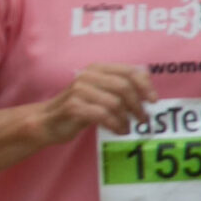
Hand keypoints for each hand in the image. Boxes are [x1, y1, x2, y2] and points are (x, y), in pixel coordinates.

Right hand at [38, 63, 155, 143]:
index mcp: (97, 68)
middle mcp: (87, 75)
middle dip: (138, 106)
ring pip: (115, 103)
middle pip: (124, 87)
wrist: (46, 122)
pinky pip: (103, 116)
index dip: (146, 86)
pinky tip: (118, 131)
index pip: (129, 71)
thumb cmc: (78, 108)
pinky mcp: (73, 106)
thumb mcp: (99, 94)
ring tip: (128, 128)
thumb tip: (149, 91)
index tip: (154, 101)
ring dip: (126, 119)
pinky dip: (116, 125)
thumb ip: (119, 88)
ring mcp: (79, 90)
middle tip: (143, 119)